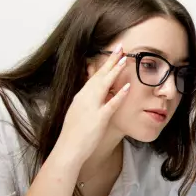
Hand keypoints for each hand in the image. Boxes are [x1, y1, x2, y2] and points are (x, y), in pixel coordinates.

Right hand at [54, 47, 130, 163]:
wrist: (67, 149)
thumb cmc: (73, 134)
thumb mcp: (78, 113)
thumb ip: (86, 102)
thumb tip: (93, 93)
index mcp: (81, 97)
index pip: (94, 76)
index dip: (104, 64)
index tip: (112, 53)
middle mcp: (85, 98)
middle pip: (99, 76)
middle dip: (111, 60)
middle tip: (120, 46)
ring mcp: (91, 108)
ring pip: (104, 85)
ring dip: (115, 71)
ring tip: (125, 59)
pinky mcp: (98, 119)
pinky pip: (110, 105)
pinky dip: (119, 95)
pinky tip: (127, 86)